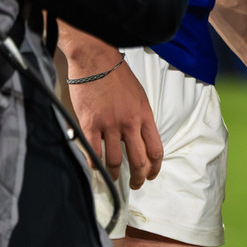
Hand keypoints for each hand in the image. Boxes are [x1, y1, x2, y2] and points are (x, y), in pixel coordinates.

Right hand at [60, 30, 161, 188]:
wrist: (97, 61)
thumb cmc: (118, 77)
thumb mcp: (139, 98)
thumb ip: (141, 119)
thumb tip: (141, 138)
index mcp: (145, 116)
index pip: (156, 149)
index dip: (155, 167)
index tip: (152, 174)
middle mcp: (130, 123)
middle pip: (139, 160)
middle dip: (139, 177)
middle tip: (136, 185)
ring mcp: (110, 125)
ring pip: (116, 160)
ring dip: (116, 174)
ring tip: (115, 179)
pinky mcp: (90, 124)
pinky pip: (93, 152)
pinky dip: (95, 165)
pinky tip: (96, 169)